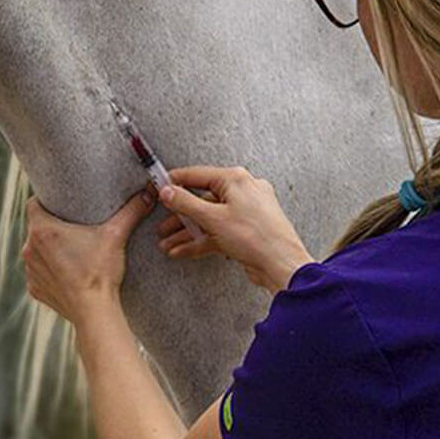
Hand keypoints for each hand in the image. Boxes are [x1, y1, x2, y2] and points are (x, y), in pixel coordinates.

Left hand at [22, 189, 155, 321]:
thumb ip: (132, 211)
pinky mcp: (35, 289)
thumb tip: (150, 192)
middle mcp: (29, 249)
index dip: (46, 201)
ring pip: (36, 251)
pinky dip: (50, 271)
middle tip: (74, 225)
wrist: (94, 311)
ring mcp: (31, 271)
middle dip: (52, 225)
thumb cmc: (101, 271)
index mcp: (43, 230)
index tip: (61, 203)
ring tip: (72, 249)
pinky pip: (39, 273)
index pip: (33, 204)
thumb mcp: (116, 235)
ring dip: (49, 249)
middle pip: (37, 228)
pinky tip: (68, 271)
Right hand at [155, 166, 313, 293]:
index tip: (158, 187)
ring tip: (166, 243)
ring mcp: (245, 212)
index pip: (198, 175)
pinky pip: (218, 232)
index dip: (175, 182)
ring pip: (209, 218)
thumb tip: (168, 191)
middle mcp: (242, 192)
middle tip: (162, 222)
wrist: (281, 264)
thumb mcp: (213, 218)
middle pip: (202, 199)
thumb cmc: (257, 236)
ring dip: (187, 231)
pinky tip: (182, 250)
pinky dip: (201, 240)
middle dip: (180, 215)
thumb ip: (186, 203)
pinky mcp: (246, 231)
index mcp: (236, 180)